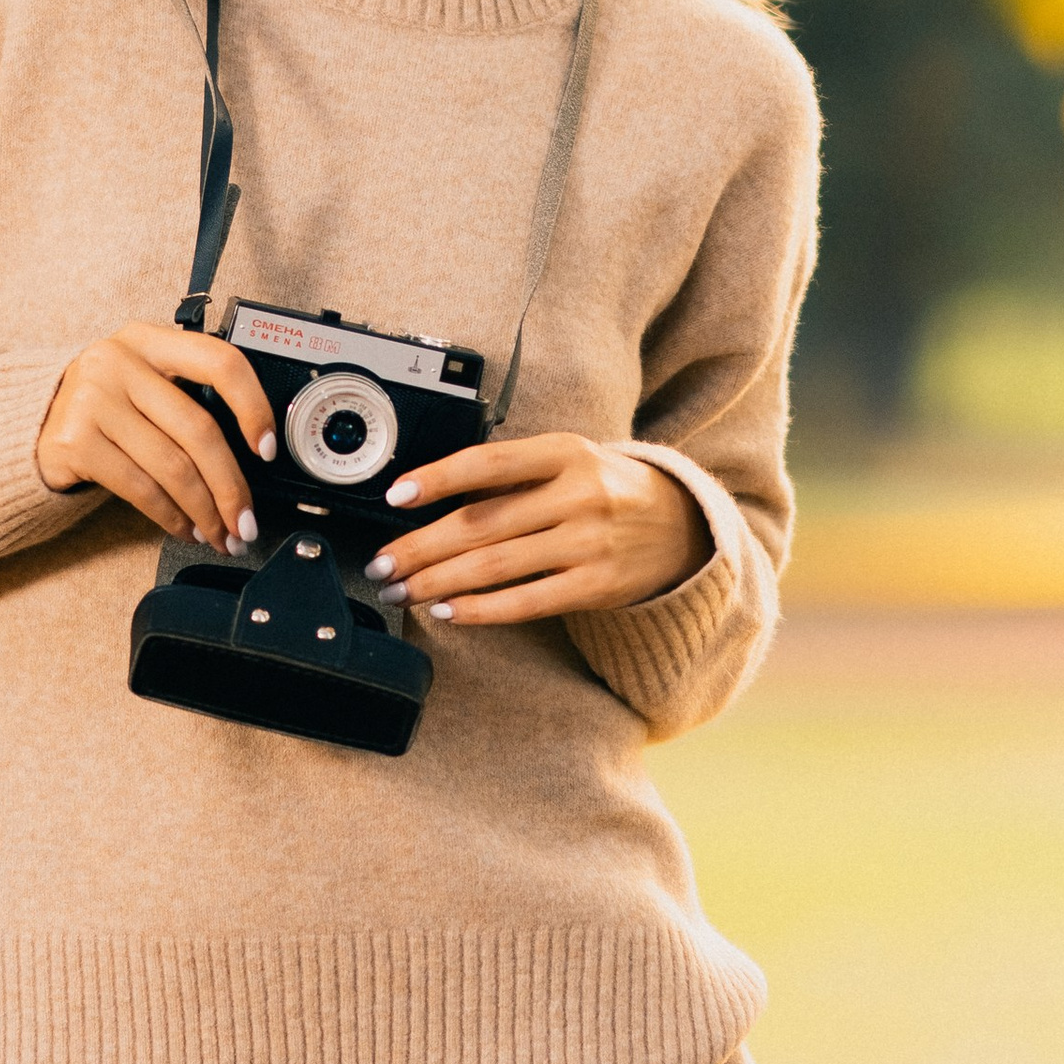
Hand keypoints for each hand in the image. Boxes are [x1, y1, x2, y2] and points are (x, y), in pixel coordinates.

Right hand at [35, 324, 277, 549]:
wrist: (33, 421)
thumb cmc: (106, 404)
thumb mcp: (143, 379)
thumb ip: (188, 395)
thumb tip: (253, 455)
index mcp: (149, 339)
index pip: (218, 361)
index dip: (253, 406)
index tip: (268, 449)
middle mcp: (119, 361)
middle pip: (198, 429)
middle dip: (231, 486)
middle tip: (247, 522)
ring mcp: (93, 399)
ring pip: (172, 466)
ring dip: (205, 511)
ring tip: (220, 534)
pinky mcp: (75, 440)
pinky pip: (140, 488)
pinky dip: (171, 516)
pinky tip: (184, 528)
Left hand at [361, 433, 710, 625]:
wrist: (682, 525)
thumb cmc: (606, 488)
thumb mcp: (567, 462)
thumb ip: (511, 476)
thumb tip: (431, 495)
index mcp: (565, 452)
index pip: (487, 463)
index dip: (437, 479)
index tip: (394, 495)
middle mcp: (577, 494)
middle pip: (481, 523)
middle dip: (420, 546)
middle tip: (380, 564)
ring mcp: (589, 543)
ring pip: (495, 566)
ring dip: (437, 581)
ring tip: (401, 590)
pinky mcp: (597, 586)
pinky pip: (526, 602)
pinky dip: (480, 610)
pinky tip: (447, 610)